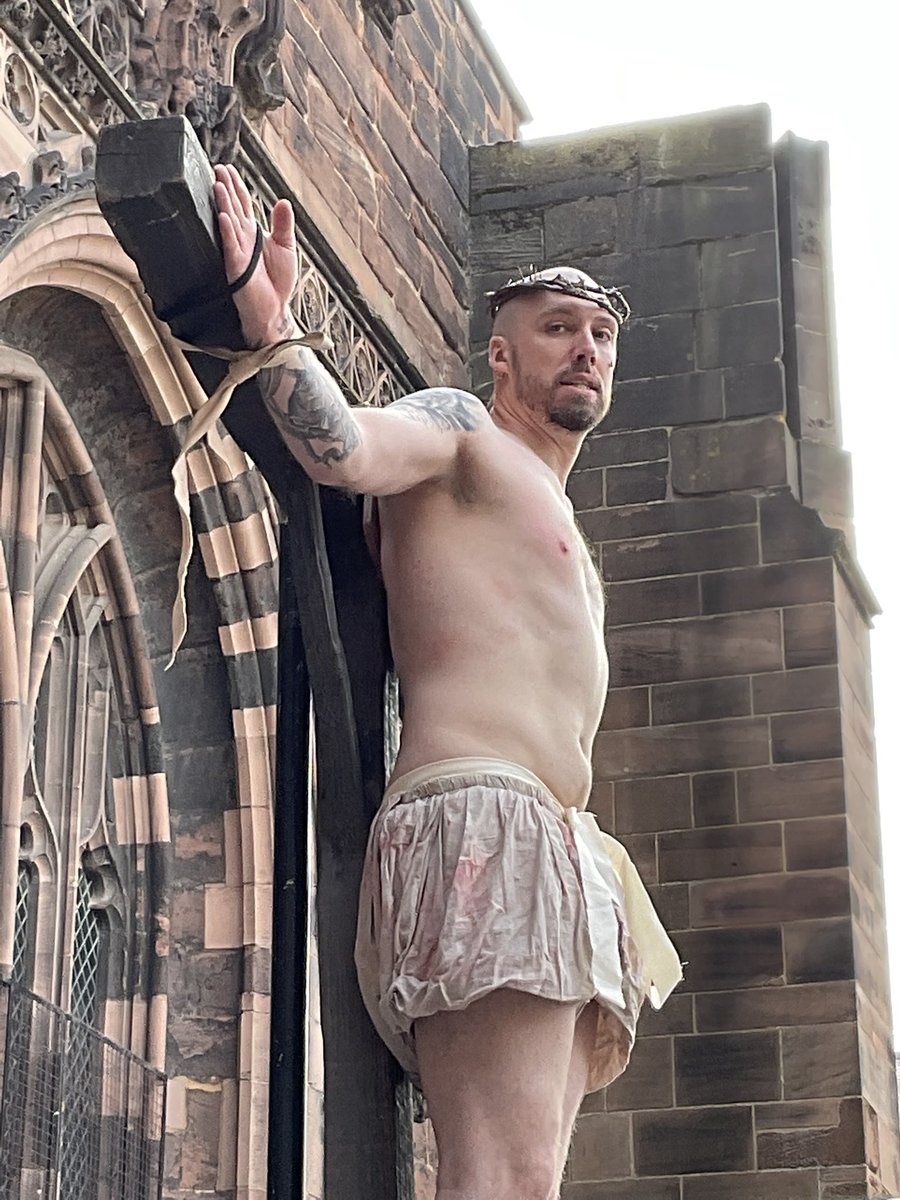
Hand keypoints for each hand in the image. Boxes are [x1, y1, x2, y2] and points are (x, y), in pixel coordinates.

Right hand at [213, 163, 298, 346]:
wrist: (275, 309)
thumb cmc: (278, 282)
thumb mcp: (286, 248)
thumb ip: (283, 225)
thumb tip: (283, 200)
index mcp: (253, 233)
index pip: (243, 204)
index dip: (236, 186)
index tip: (228, 168)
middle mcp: (242, 239)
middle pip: (232, 207)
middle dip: (226, 188)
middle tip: (217, 168)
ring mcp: (237, 251)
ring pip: (229, 223)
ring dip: (223, 204)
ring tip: (217, 185)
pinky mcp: (236, 266)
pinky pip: (230, 246)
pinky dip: (227, 231)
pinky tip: (224, 216)